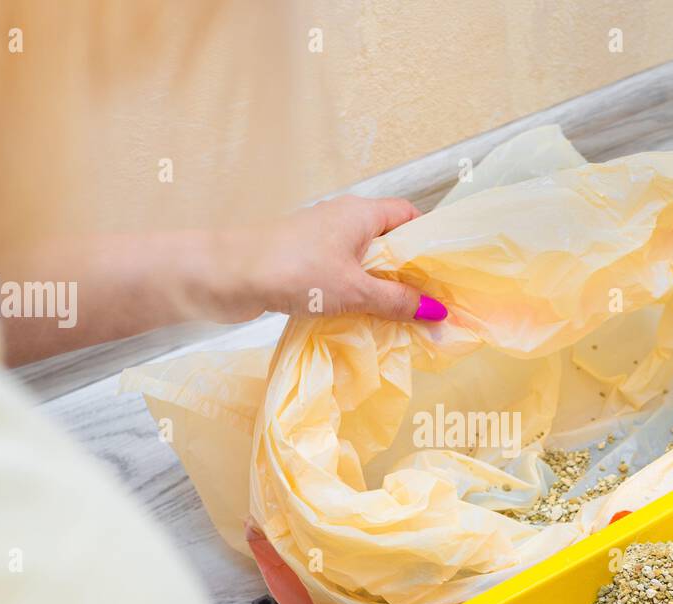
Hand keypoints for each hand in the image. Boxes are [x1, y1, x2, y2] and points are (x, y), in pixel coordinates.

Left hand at [238, 195, 446, 322]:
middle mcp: (343, 221)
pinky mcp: (304, 263)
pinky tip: (365, 320)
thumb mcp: (355, 291)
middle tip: (432, 303)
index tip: (446, 272)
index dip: (429, 240)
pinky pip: (343, 276)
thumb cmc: (295, 272)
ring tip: (404, 318)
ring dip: (382, 288)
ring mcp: (321, 242)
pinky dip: (357, 295)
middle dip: (410, 271)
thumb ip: (398, 302)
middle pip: (389, 242)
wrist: (226, 276)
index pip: (409, 215)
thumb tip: (438, 313)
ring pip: (365, 263)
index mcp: (362, 213)